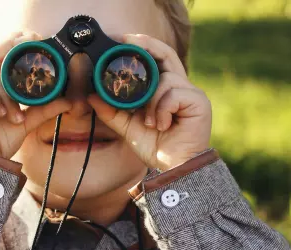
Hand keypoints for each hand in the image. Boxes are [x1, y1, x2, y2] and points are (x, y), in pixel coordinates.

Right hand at [0, 31, 71, 157]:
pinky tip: (1, 114)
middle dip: (11, 49)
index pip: (4, 58)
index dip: (17, 46)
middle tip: (28, 42)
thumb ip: (43, 109)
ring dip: (8, 97)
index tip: (34, 39)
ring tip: (16, 118)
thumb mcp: (25, 123)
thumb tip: (67, 101)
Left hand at [87, 34, 211, 170]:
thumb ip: (111, 111)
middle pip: (166, 53)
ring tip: (150, 122)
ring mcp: (192, 93)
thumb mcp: (127, 127)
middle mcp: (180, 86)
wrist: (174, 168)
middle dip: (146, 46)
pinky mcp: (199, 101)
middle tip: (127, 42)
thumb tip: (92, 95)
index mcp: (165, 89)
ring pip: (165, 79)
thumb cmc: (156, 147)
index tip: (120, 40)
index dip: (141, 46)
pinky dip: (162, 109)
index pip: (156, 58)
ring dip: (151, 100)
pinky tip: (162, 125)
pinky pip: (174, 93)